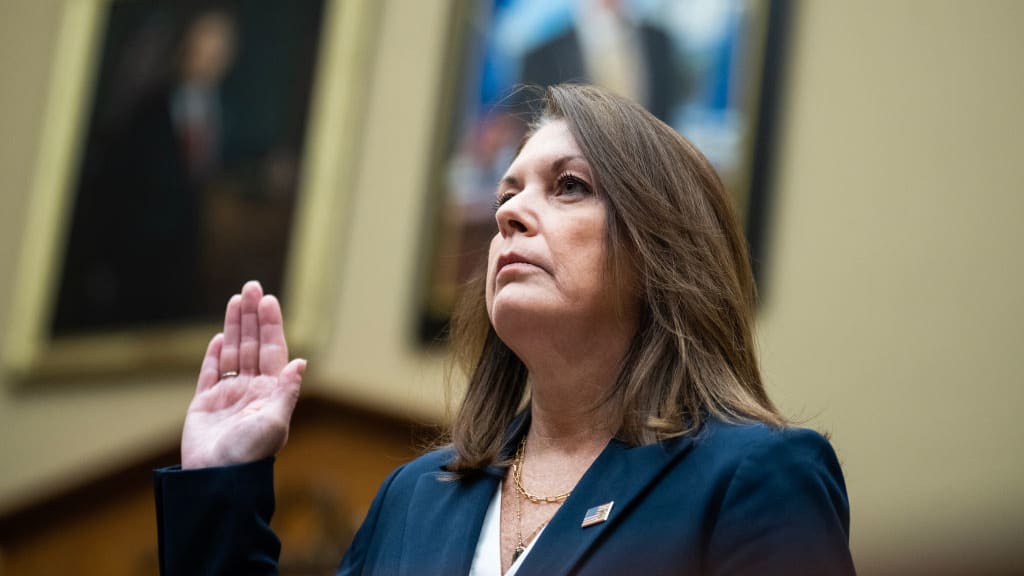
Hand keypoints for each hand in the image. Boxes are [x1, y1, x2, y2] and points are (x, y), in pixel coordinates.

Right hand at [181, 281, 305, 469]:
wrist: (216, 480)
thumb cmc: (249, 455)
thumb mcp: (274, 422)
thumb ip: (286, 391)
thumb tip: (301, 361)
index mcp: (270, 392)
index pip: (272, 350)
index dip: (271, 325)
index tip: (268, 300)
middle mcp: (252, 390)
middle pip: (252, 344)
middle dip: (252, 316)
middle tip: (251, 286)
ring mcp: (228, 396)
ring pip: (232, 353)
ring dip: (234, 326)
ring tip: (236, 299)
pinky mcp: (204, 404)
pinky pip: (210, 373)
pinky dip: (214, 354)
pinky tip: (220, 336)